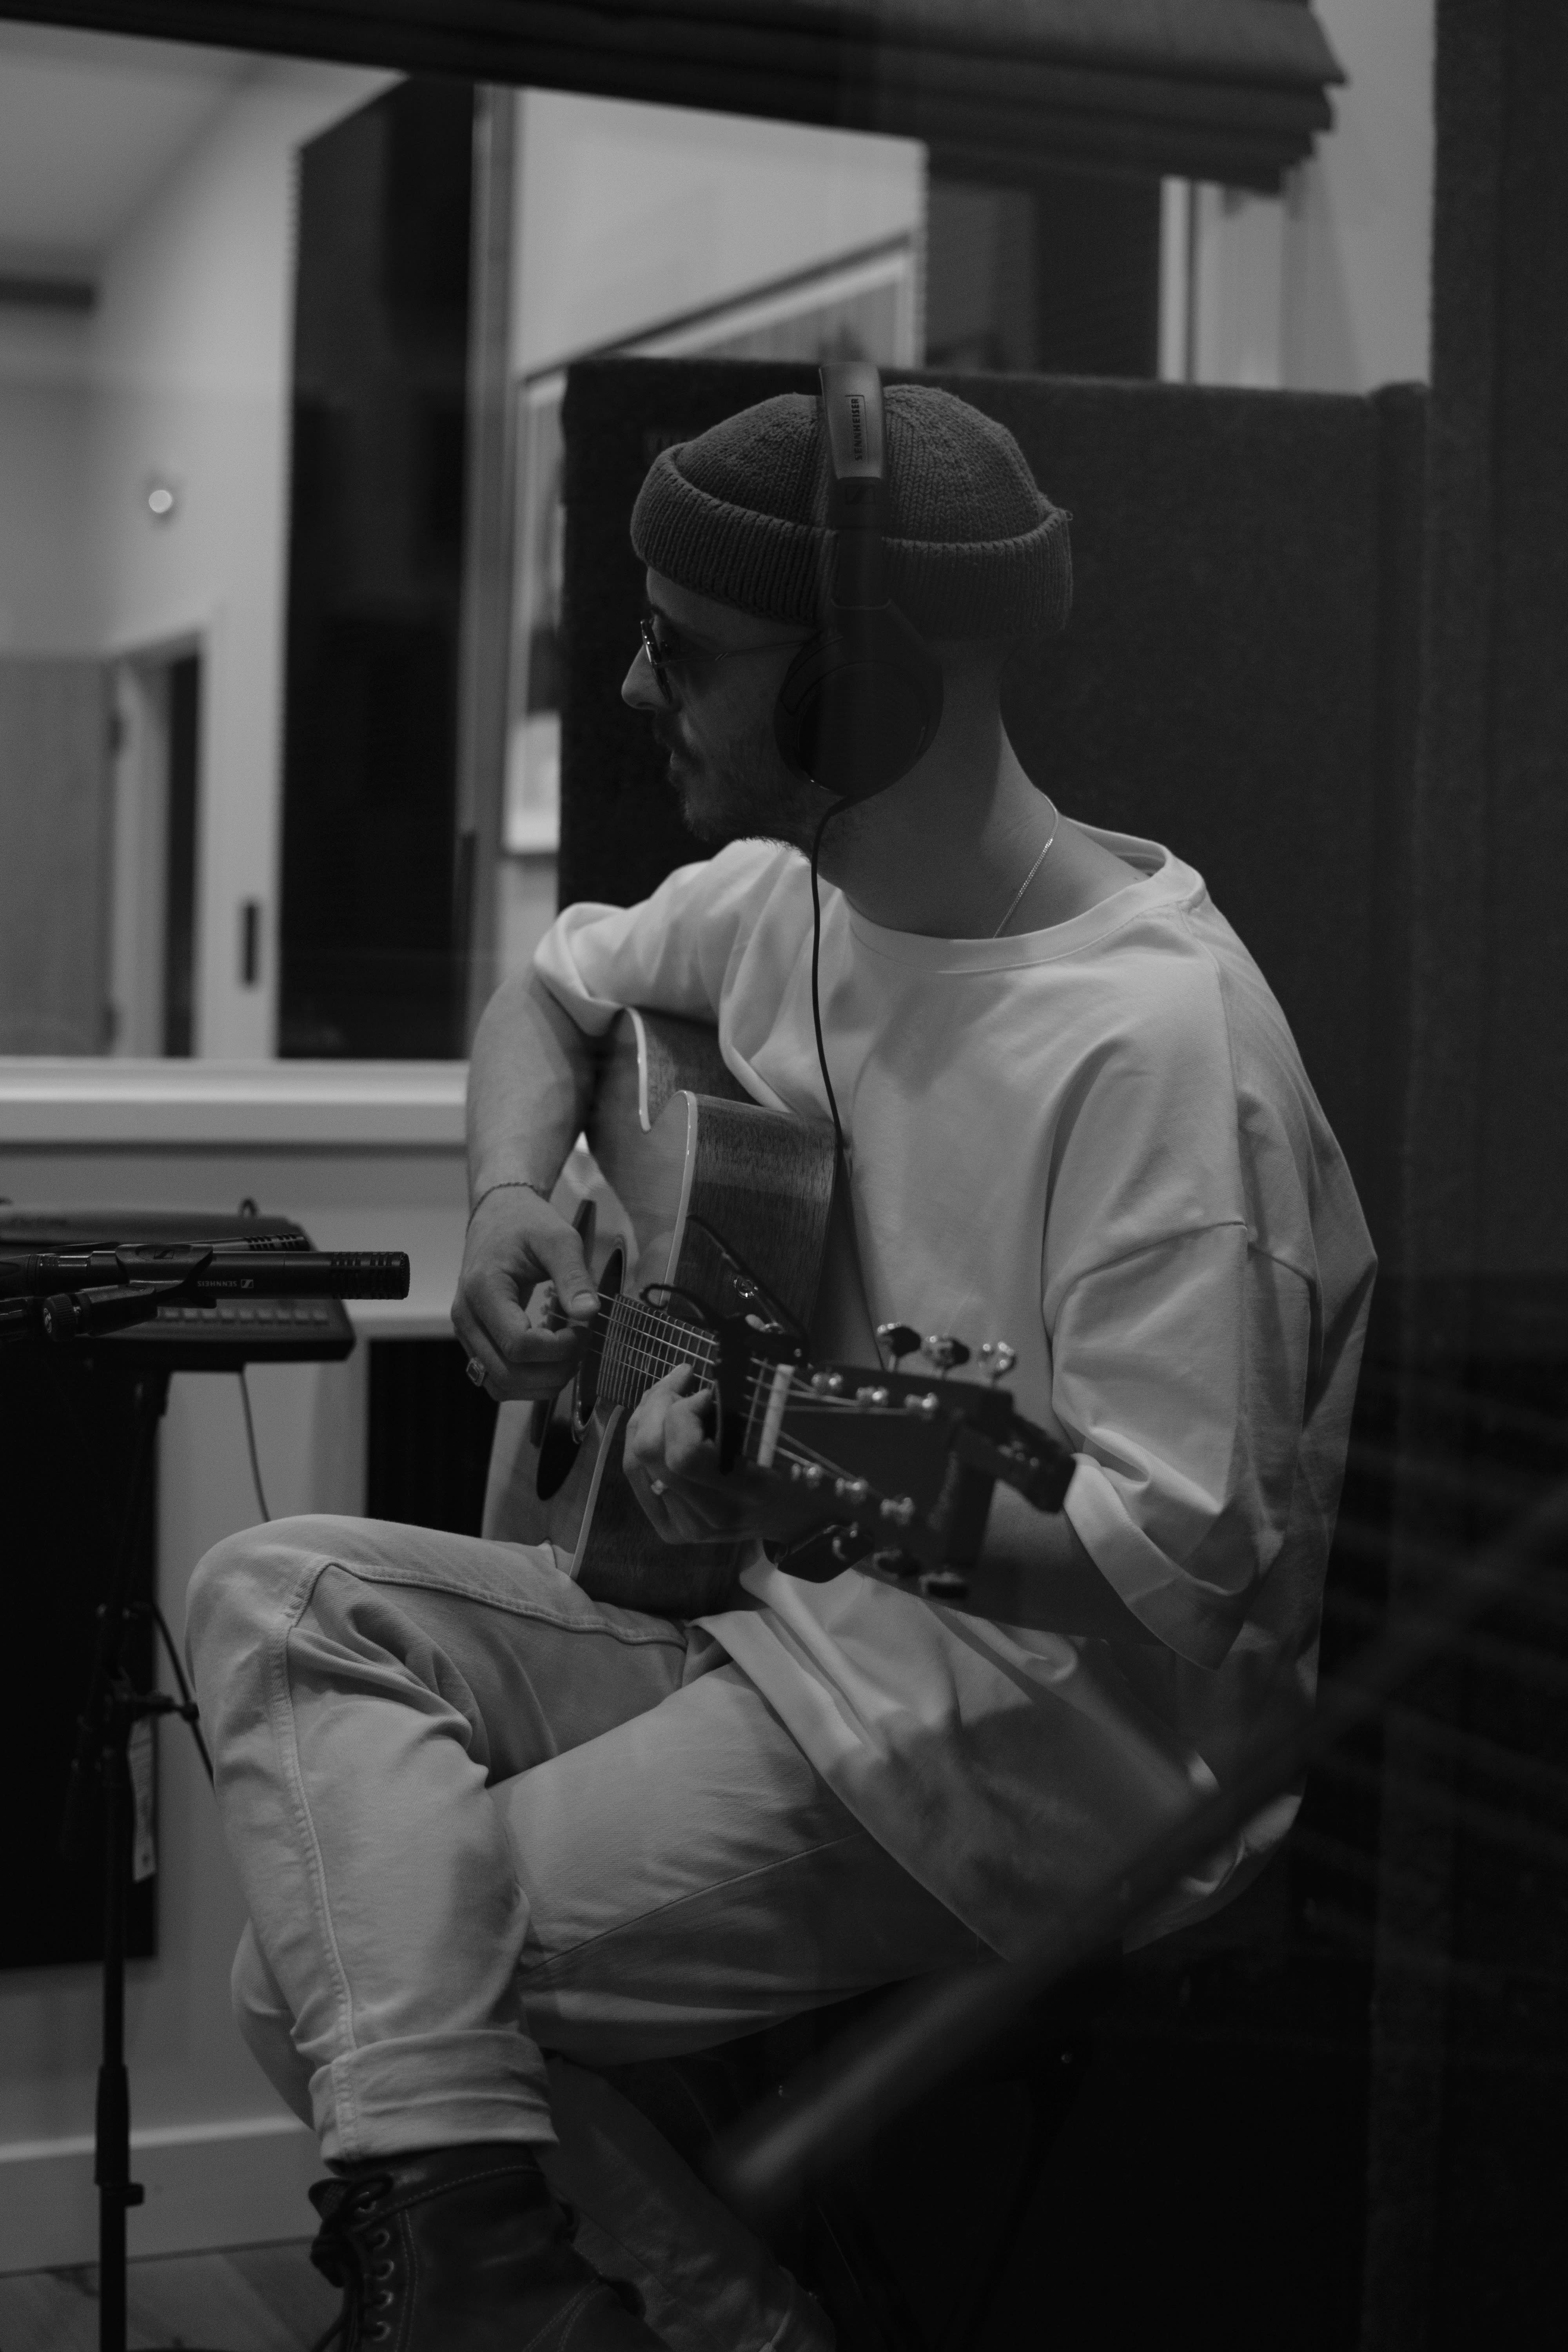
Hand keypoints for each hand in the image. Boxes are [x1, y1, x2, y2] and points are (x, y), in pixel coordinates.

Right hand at [451, 1187, 599, 1400]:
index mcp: (483, 1289)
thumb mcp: (558, 1238)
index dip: (558, 1349)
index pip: (518, 1345)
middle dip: (553, 1371)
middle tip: (581, 1346)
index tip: (583, 1329)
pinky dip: (527, 1380)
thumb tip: (590, 1314)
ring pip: (499, 1385)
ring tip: (568, 1355)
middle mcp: (467, 1317)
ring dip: (540, 1382)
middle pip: (507, 1373)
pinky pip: (497, 1379)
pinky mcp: (475, 1340)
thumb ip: (574, 1275)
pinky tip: (550, 1357)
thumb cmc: (527, 1224)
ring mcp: (467, 1332)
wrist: (498, 1216)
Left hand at [623, 1366, 835, 1547]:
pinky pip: (636, 1475)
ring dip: (648, 1414)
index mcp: (744, 1494)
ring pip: (635, 1460)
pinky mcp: (672, 1529)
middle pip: (649, 1452)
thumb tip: (743, 1327)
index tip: (709, 1389)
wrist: (806, 1520)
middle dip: (659, 1401)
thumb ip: (762, 1387)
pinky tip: (660, 1419)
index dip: (686, 1410)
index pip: (683, 1454)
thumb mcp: (792, 1427)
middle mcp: (709, 1517)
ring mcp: (687, 1527)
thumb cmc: (806, 1463)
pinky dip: (641, 1438)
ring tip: (672, 1391)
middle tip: (684, 1376)